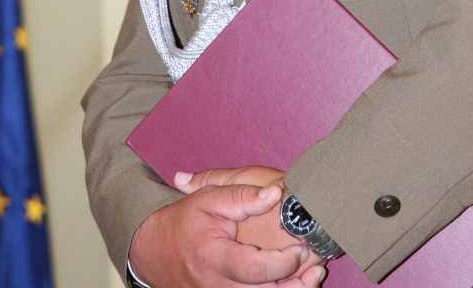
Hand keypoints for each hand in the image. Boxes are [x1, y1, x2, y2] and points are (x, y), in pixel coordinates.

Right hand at [129, 182, 321, 287]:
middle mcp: (219, 286)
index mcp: (214, 259)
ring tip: (314, 274)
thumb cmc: (184, 222)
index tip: (300, 247)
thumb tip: (274, 194)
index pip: (254, 270)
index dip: (281, 263)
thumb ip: (242, 196)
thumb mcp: (209, 200)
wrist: (154, 251)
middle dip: (296, 283)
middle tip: (318, 263)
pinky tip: (296, 282)